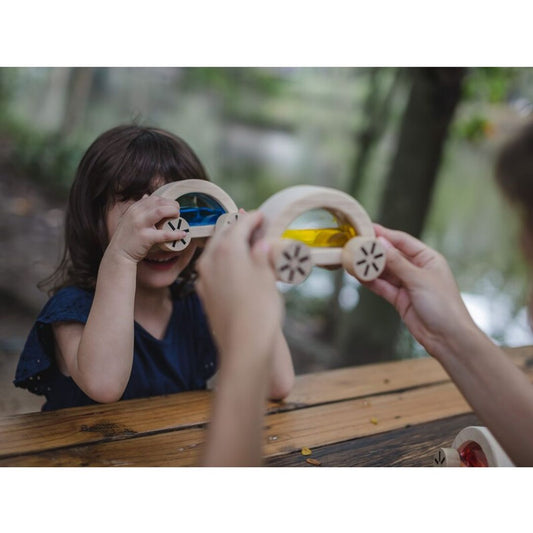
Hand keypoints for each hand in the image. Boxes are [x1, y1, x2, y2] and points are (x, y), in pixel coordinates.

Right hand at [106, 195, 186, 262]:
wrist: (118, 254)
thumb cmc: (128, 237)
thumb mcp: (130, 218)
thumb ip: (139, 209)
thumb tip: (146, 196)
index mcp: (134, 208)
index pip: (154, 198)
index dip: (166, 201)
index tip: (172, 207)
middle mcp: (136, 213)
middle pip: (159, 202)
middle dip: (172, 205)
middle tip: (178, 213)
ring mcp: (139, 224)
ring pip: (160, 212)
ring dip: (173, 212)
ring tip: (178, 218)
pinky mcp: (145, 237)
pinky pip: (164, 234)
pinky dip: (175, 234)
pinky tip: (182, 234)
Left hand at [196, 210, 282, 361]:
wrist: (243, 346)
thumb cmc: (260, 310)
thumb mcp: (268, 277)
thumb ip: (262, 255)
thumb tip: (260, 245)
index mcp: (228, 249)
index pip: (240, 224)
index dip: (253, 218)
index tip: (261, 216)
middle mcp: (210, 260)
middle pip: (223, 234)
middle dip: (237, 228)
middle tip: (252, 225)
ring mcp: (204, 277)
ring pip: (215, 252)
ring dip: (229, 245)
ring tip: (246, 245)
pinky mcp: (204, 294)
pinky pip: (212, 269)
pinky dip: (223, 263)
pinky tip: (235, 268)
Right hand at [363, 224, 477, 358]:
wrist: (448, 338)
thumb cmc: (443, 305)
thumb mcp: (419, 279)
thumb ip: (397, 262)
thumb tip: (381, 244)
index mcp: (428, 259)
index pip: (403, 241)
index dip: (385, 235)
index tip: (368, 228)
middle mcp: (417, 269)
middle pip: (391, 255)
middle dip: (374, 251)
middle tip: (356, 244)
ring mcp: (407, 284)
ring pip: (385, 272)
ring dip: (370, 267)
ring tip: (353, 260)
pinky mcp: (400, 299)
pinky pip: (382, 286)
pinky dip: (371, 281)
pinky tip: (359, 275)